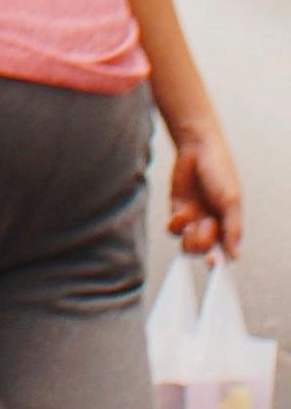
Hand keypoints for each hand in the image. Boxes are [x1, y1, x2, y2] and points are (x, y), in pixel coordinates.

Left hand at [165, 118, 244, 260]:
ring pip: (186, 244)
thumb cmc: (219, 171)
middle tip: (206, 227)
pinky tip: (181, 214)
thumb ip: (233, 229)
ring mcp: (193, 218)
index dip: (217, 261)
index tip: (212, 261)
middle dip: (203, 245)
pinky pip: (173, 228)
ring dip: (189, 239)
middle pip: (203, 251)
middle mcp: (210, 225)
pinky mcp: (177, 209)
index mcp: (227, 225)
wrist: (197, 147)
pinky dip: (176, 225)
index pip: (224, 253)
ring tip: (193, 223)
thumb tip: (235, 256)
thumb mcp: (231, 200)